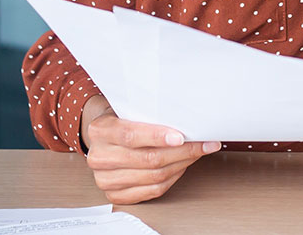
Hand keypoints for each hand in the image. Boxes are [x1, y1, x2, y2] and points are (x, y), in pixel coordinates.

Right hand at [78, 96, 219, 203]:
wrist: (103, 137)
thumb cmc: (120, 120)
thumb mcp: (127, 108)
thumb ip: (147, 114)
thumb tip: (185, 119)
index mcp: (100, 131)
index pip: (130, 135)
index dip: (157, 137)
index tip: (181, 137)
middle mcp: (99, 157)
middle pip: (148, 159)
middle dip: (182, 152)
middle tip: (202, 143)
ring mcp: (106, 179)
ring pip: (154, 176)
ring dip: (181, 165)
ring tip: (196, 153)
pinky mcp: (116, 195)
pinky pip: (153, 190)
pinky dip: (173, 178)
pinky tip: (182, 166)